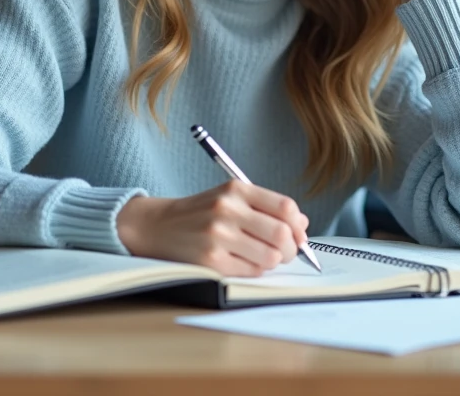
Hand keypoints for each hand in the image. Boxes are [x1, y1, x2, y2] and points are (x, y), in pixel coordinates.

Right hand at [115, 180, 309, 276]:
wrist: (157, 226)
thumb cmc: (201, 213)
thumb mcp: (230, 198)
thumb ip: (265, 207)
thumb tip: (302, 224)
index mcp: (236, 189)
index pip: (285, 207)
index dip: (298, 225)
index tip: (298, 234)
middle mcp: (227, 209)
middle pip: (282, 234)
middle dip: (292, 248)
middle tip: (287, 252)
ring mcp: (218, 236)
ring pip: (270, 257)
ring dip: (274, 261)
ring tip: (264, 257)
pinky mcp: (211, 261)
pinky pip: (251, 271)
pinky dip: (255, 270)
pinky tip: (244, 262)